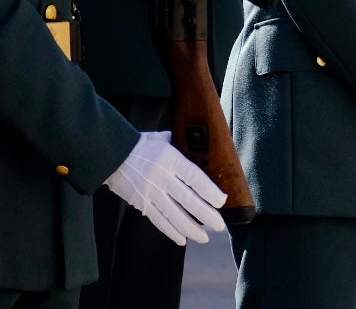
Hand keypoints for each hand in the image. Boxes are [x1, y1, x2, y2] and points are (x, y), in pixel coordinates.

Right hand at [103, 131, 226, 245]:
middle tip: (220, 226)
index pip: (195, 178)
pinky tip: (182, 240)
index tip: (222, 201)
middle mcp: (162, 179)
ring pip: (174, 215)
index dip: (210, 192)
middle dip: (206, 215)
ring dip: (191, 229)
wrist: (111, 155)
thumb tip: (200, 146)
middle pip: (188, 201)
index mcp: (171, 160)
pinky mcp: (140, 204)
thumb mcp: (164, 138)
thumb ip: (182, 144)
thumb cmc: (142, 144)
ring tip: (204, 238)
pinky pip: (158, 220)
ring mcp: (150, 193)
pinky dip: (170, 231)